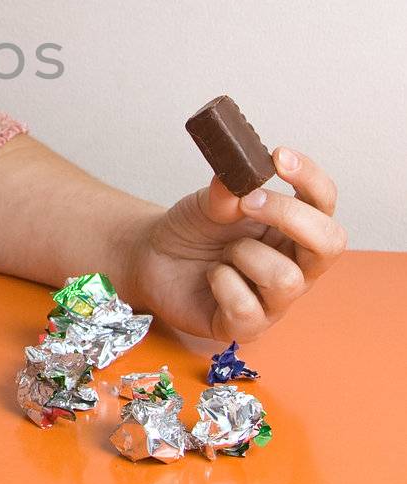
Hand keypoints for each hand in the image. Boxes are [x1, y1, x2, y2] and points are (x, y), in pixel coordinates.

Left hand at [122, 148, 346, 341]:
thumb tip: (240, 184)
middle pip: (329, 243)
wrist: (153, 257)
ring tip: (223, 254)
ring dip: (245, 255)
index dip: (309, 178)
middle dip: (289, 216)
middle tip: (248, 202)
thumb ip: (227, 192)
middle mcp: (295, 264)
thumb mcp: (208, 202)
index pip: (324, 202)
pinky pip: (247, 307)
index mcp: (294, 228)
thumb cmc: (193, 230)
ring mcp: (276, 299)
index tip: (278, 156)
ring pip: (286, 278)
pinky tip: (212, 278)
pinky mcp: (248, 326)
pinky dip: (222, 284)